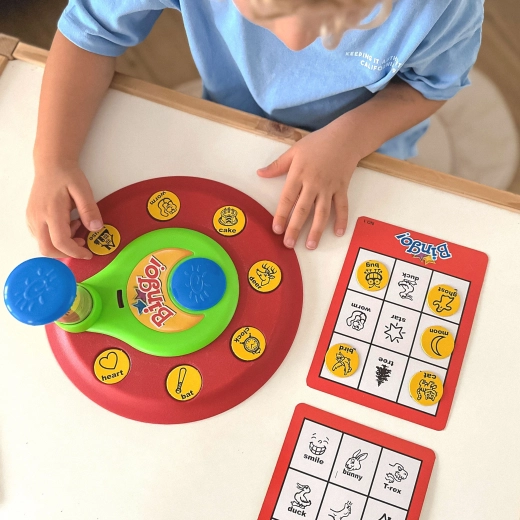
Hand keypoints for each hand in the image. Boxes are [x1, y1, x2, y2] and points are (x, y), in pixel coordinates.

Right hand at [27, 161, 102, 258]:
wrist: (51, 165)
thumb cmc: (67, 176)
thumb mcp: (83, 190)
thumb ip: (89, 210)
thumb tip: (95, 228)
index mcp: (51, 211)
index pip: (60, 242)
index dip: (75, 252)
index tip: (88, 253)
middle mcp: (37, 218)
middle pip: (47, 249)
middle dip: (66, 253)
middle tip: (82, 243)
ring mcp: (32, 219)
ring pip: (44, 244)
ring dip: (62, 244)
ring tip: (75, 225)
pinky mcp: (31, 219)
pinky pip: (42, 237)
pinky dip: (55, 238)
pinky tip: (66, 225)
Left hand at [257, 122, 359, 249]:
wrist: (345, 137)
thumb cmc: (318, 143)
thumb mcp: (294, 151)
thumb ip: (277, 166)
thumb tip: (260, 173)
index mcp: (299, 174)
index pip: (287, 198)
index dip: (281, 215)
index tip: (276, 229)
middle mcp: (314, 183)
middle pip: (303, 209)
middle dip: (295, 228)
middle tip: (289, 244)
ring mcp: (329, 187)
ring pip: (322, 212)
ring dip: (317, 230)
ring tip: (311, 245)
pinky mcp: (342, 188)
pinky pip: (342, 206)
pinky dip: (341, 220)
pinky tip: (338, 233)